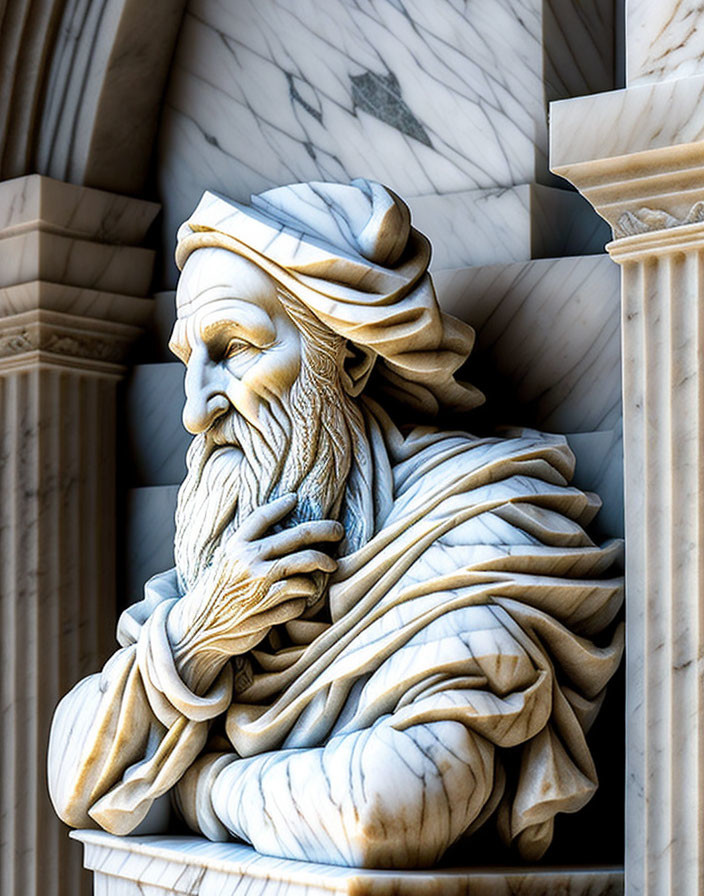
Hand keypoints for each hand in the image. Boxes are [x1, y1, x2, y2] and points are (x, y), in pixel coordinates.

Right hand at [167, 494, 342, 692]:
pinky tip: (304, 596)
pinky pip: (299, 600)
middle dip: (325, 531)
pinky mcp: (266, 612)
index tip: (296, 498)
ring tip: (330, 565)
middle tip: (338, 531)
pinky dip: (306, 597)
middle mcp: (247, 563)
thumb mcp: (225, 562)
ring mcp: (258, 588)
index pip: (262, 517)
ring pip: (304, 567)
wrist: (198, 629)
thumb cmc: (216, 592)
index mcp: (235, 547)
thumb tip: (282, 529)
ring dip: (323, 564)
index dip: (280, 505)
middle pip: (297, 537)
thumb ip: (249, 547)